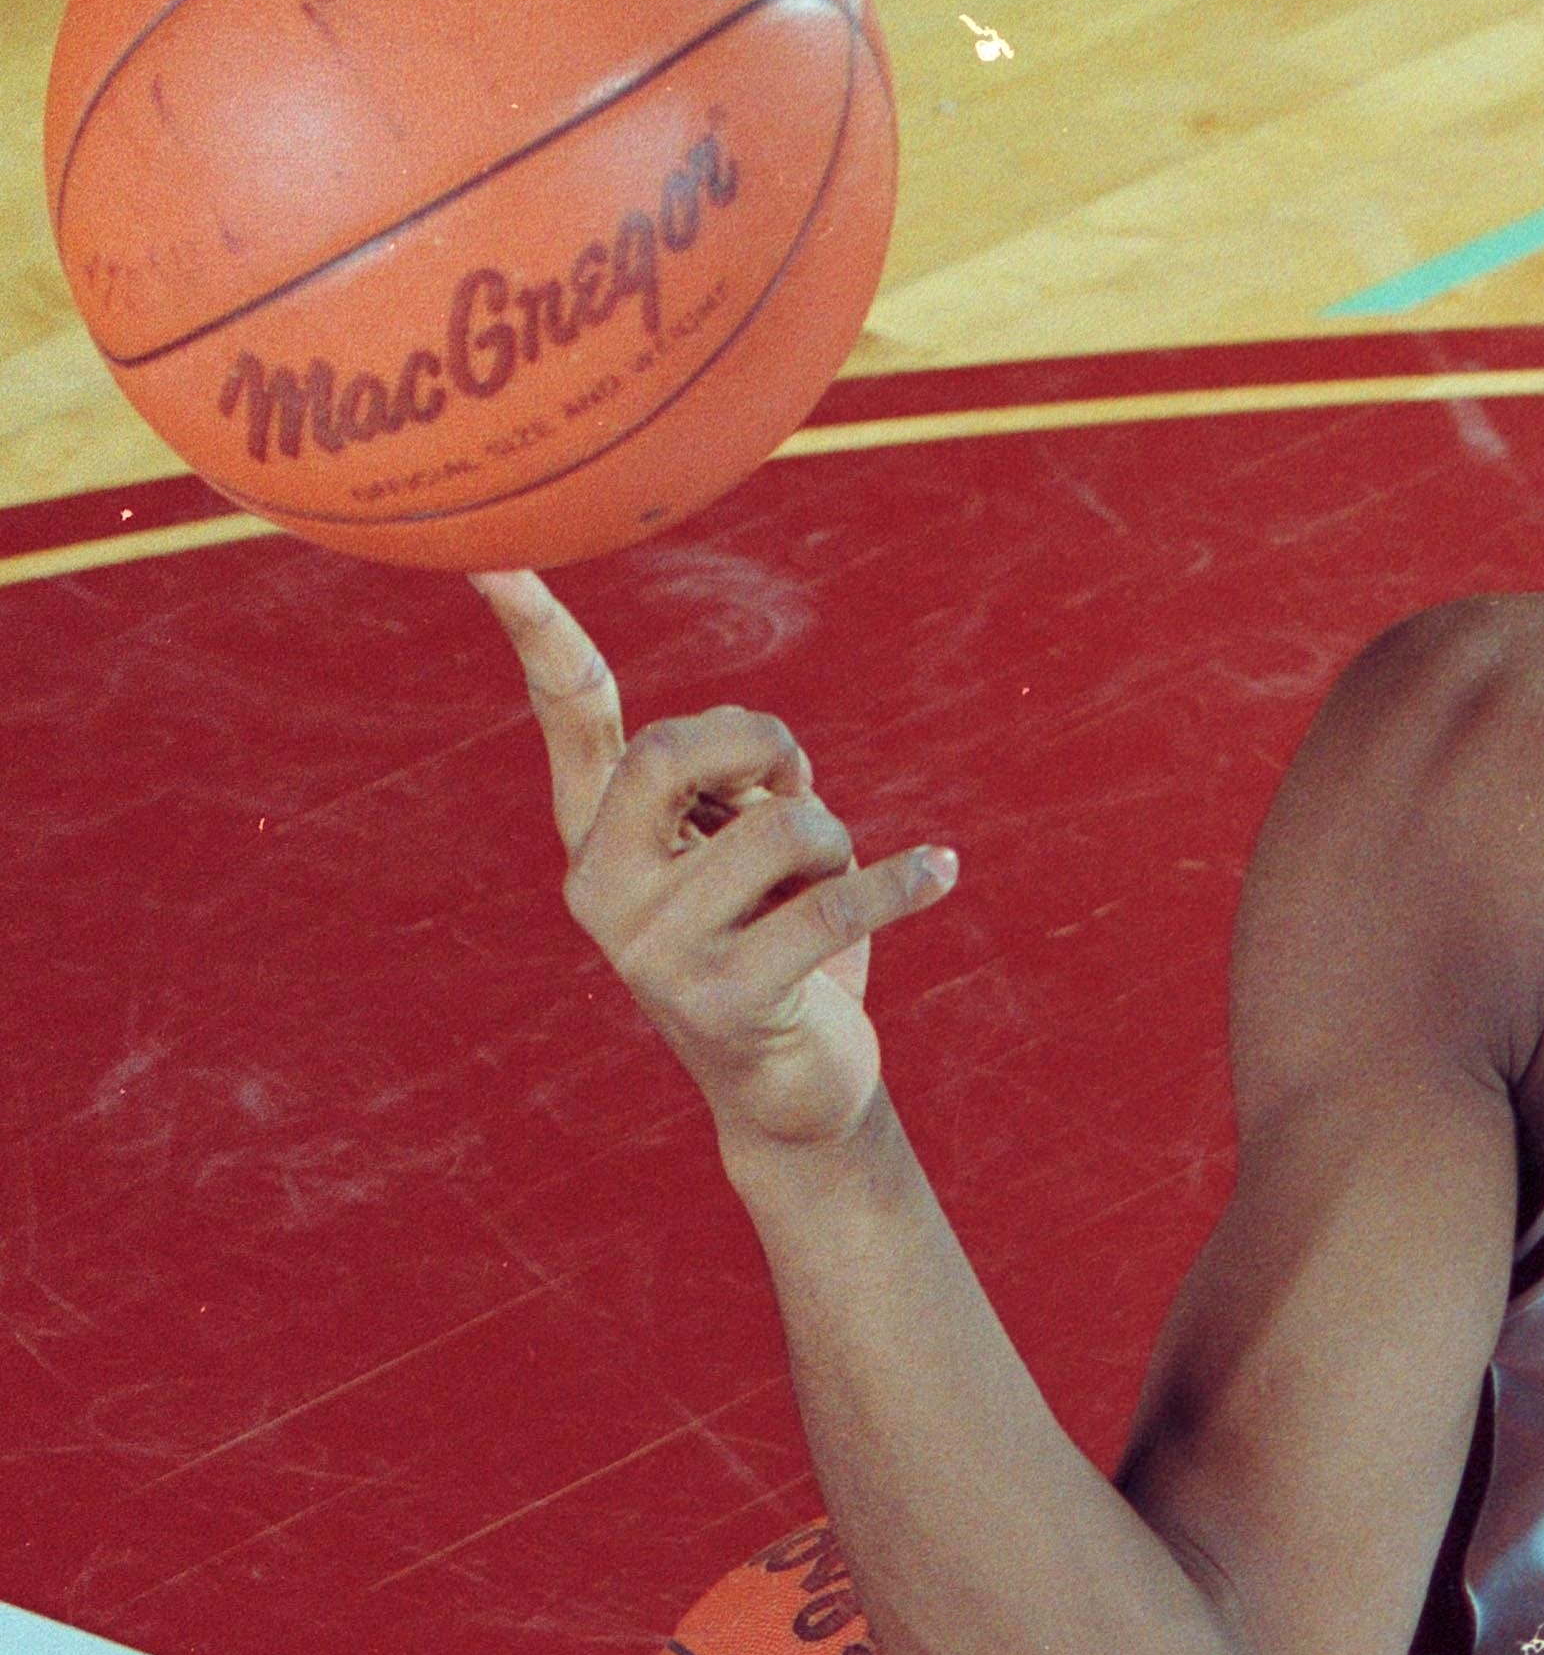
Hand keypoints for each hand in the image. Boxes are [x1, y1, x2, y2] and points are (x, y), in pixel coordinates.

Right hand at [483, 570, 957, 1154]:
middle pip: (678, 751)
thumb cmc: (776, 946)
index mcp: (596, 836)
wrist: (793, 1092)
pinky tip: (941, 870)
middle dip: (766, 747)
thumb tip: (770, 753)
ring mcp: (651, 952)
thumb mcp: (749, 846)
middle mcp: (601, 888)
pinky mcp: (722, 1003)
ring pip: (780, 828)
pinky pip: (833, 905)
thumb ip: (740, 780)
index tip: (490, 562)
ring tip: (831, 880)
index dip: (539, 638)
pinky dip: (901, 880)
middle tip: (798, 786)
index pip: (570, 719)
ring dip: (836, 839)